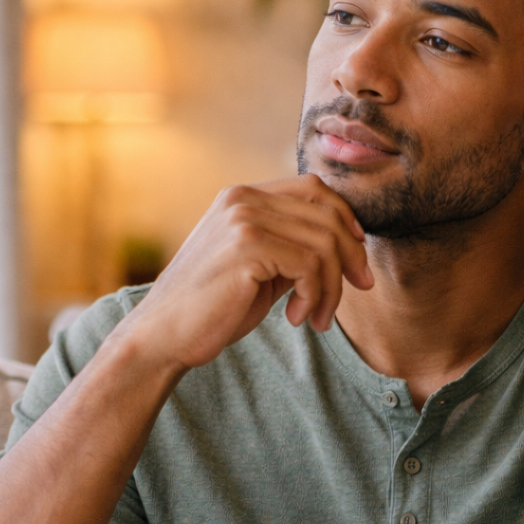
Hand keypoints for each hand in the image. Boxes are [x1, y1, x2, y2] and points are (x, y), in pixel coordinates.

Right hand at [123, 174, 374, 371]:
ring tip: (316, 317)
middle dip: (352, 257)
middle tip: (360, 289)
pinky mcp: (247, 247)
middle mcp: (243, 199)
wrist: (164, 335)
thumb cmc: (213, 307)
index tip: (357, 258)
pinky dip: (315, 296)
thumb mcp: (260, 268)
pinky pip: (310, 266)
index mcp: (243, 197)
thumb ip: (293, 248)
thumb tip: (350, 245)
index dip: (346, 219)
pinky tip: (296, 317)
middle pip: (328, 214)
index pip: (314, 188)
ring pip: (324, 244)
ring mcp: (243, 220)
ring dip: (332, 288)